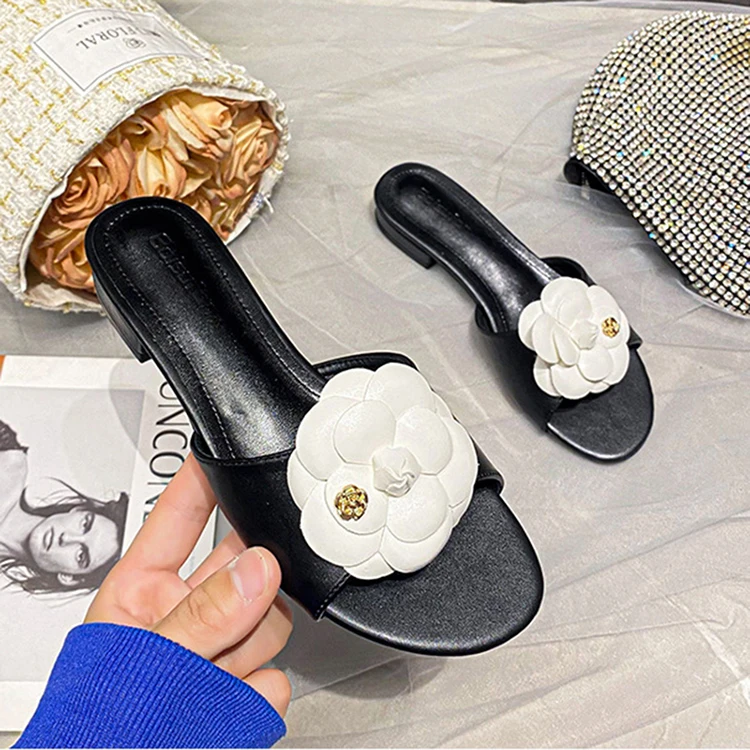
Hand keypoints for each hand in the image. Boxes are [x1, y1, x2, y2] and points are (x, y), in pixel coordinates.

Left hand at [85, 454, 292, 716]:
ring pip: (270, 620)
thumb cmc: (93, 731)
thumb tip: (256, 572)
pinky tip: (221, 709)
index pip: (180, 516)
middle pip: (246, 567)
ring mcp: (219, 653)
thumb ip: (199, 619)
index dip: (205, 477)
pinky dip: (256, 697)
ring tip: (209, 682)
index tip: (229, 444)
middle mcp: (186, 616)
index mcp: (142, 592)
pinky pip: (277, 677)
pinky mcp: (244, 691)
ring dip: (249, 651)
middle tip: (244, 602)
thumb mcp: (137, 666)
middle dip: (249, 587)